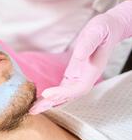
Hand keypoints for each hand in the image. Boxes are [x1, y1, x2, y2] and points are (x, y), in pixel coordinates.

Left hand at [30, 0, 131, 114]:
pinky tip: (40, 100)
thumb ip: (88, 44)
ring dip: (49, 103)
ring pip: (64, 95)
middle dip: (51, 104)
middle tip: (33, 110)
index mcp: (93, 71)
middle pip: (69, 96)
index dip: (63, 93)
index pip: (78, 88)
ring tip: (32, 110)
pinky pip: (62, 89)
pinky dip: (51, 96)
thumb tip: (79, 56)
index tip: (46, 94)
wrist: (107, 29)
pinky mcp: (72, 76)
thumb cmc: (102, 29)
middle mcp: (86, 78)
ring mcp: (79, 78)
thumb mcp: (96, 32)